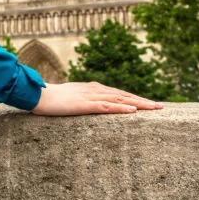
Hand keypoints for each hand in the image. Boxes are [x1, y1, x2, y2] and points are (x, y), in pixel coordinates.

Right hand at [31, 81, 163, 115]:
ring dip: (139, 103)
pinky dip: (122, 107)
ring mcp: (90, 96)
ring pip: (120, 99)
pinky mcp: (85, 104)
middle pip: (124, 94)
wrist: (37, 96)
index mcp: (91, 89)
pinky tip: (133, 110)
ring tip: (155, 108)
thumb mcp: (69, 99)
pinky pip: (107, 106)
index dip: (134, 98)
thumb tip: (87, 106)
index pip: (118, 93)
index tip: (147, 103)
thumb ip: (80, 101)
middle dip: (143, 101)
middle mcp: (94, 90)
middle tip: (160, 106)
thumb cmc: (50, 99)